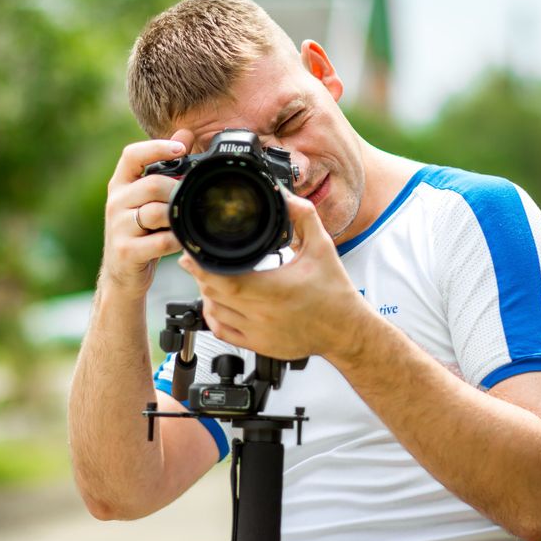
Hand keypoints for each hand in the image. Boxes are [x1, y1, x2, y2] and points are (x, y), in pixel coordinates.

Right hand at [101, 130, 193, 297]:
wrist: (122, 274)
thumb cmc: (140, 232)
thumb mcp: (147, 199)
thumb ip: (165, 168)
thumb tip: (186, 134)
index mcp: (120, 185)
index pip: (131, 155)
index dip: (156, 147)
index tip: (181, 148)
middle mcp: (115, 202)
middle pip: (152, 184)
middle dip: (176, 191)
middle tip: (190, 199)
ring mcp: (118, 228)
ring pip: (156, 212)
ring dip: (178, 216)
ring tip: (186, 221)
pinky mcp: (126, 251)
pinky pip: (160, 241)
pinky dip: (177, 240)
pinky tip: (182, 241)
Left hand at [179, 191, 372, 360]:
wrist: (346, 329)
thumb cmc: (335, 291)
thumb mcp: (322, 246)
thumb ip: (303, 216)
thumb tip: (284, 195)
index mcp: (275, 288)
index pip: (223, 278)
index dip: (202, 265)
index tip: (194, 252)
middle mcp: (263, 313)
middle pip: (213, 293)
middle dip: (200, 274)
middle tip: (196, 259)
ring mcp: (258, 332)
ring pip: (215, 312)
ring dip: (207, 293)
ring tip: (209, 277)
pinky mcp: (259, 345)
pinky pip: (223, 332)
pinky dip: (214, 316)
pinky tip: (218, 303)